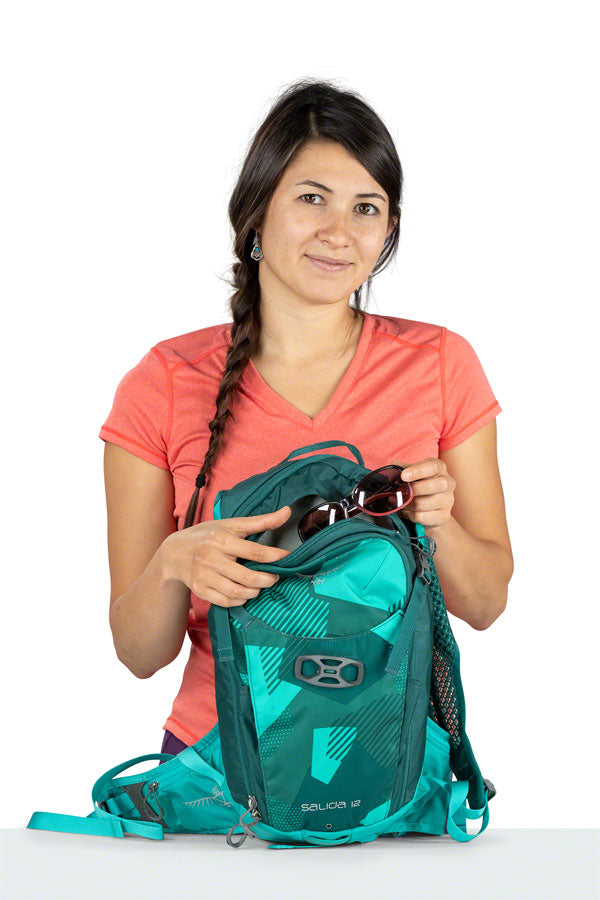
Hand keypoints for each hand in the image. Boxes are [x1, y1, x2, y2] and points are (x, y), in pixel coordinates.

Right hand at [162, 506, 292, 606]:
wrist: (175, 552)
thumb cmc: (208, 535)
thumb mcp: (232, 524)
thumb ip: (261, 521)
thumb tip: (287, 512)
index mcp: (222, 540)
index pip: (255, 552)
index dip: (275, 557)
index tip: (287, 557)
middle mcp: (213, 559)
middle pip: (248, 577)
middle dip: (267, 579)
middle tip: (274, 576)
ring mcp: (205, 577)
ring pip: (238, 592)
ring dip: (255, 592)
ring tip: (260, 585)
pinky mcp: (201, 590)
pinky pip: (226, 601)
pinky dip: (240, 600)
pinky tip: (245, 592)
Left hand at [395, 458, 455, 530]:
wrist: (430, 508)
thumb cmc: (418, 485)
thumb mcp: (410, 473)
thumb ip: (399, 468)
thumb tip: (389, 471)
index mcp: (439, 468)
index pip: (433, 466)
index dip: (418, 471)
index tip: (404, 476)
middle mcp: (448, 483)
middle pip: (435, 486)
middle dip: (414, 489)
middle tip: (399, 492)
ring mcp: (447, 501)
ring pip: (424, 504)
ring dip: (406, 504)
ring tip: (398, 502)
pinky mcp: (443, 516)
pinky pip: (422, 517)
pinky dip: (409, 515)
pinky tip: (406, 511)